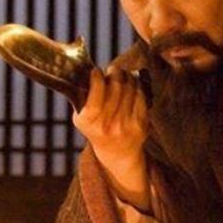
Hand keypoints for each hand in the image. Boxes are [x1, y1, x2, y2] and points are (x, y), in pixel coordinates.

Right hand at [72, 66, 149, 209]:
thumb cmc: (96, 127)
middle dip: (115, 72)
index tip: (96, 71)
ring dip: (127, 76)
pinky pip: (141, 96)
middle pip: (116, 86)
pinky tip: (133, 84)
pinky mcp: (141, 123)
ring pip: (130, 88)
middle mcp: (107, 124)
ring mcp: (125, 124)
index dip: (98, 77)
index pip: (97, 90)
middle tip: (113, 70)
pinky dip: (137, 86)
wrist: (117, 152)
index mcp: (89, 121)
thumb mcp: (81, 117)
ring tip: (123, 75)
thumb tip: (85, 71)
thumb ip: (82, 98)